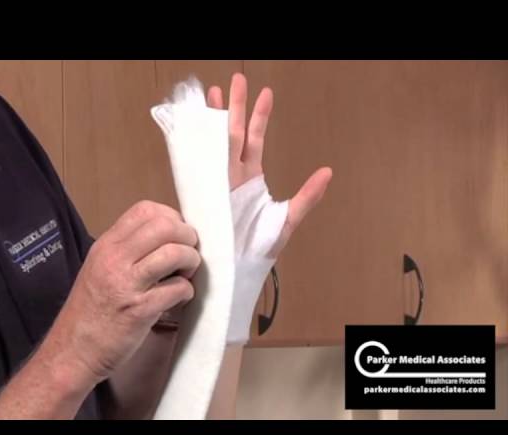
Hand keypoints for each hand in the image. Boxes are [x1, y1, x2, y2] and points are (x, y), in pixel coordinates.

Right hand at [56, 201, 200, 380]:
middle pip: (164, 226)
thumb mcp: (99, 269)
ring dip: (190, 261)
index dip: (170, 218)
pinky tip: (179, 297)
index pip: (145, 210)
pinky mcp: (140, 310)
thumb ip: (127, 252)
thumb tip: (166, 240)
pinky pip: (177, 288)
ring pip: (174, 253)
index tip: (177, 235)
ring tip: (186, 274)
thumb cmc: (89, 313)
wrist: (72, 351)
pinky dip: (186, 291)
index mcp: (106, 246)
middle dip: (187, 237)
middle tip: (188, 253)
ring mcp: (126, 284)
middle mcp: (114, 259)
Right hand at [207, 72, 332, 255]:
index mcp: (250, 180)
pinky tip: (189, 125)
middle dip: (234, 107)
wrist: (236, 273)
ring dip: (212, 119)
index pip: (254, 141)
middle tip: (236, 80)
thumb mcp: (287, 221)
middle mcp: (231, 177)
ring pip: (213, 144)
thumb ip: (307, 196)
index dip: (259, 117)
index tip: (265, 92)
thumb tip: (327, 171)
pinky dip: (192, 144)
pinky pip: (196, 164)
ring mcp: (214, 184)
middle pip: (232, 134)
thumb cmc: (259, 250)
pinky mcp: (202, 194)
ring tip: (212, 93)